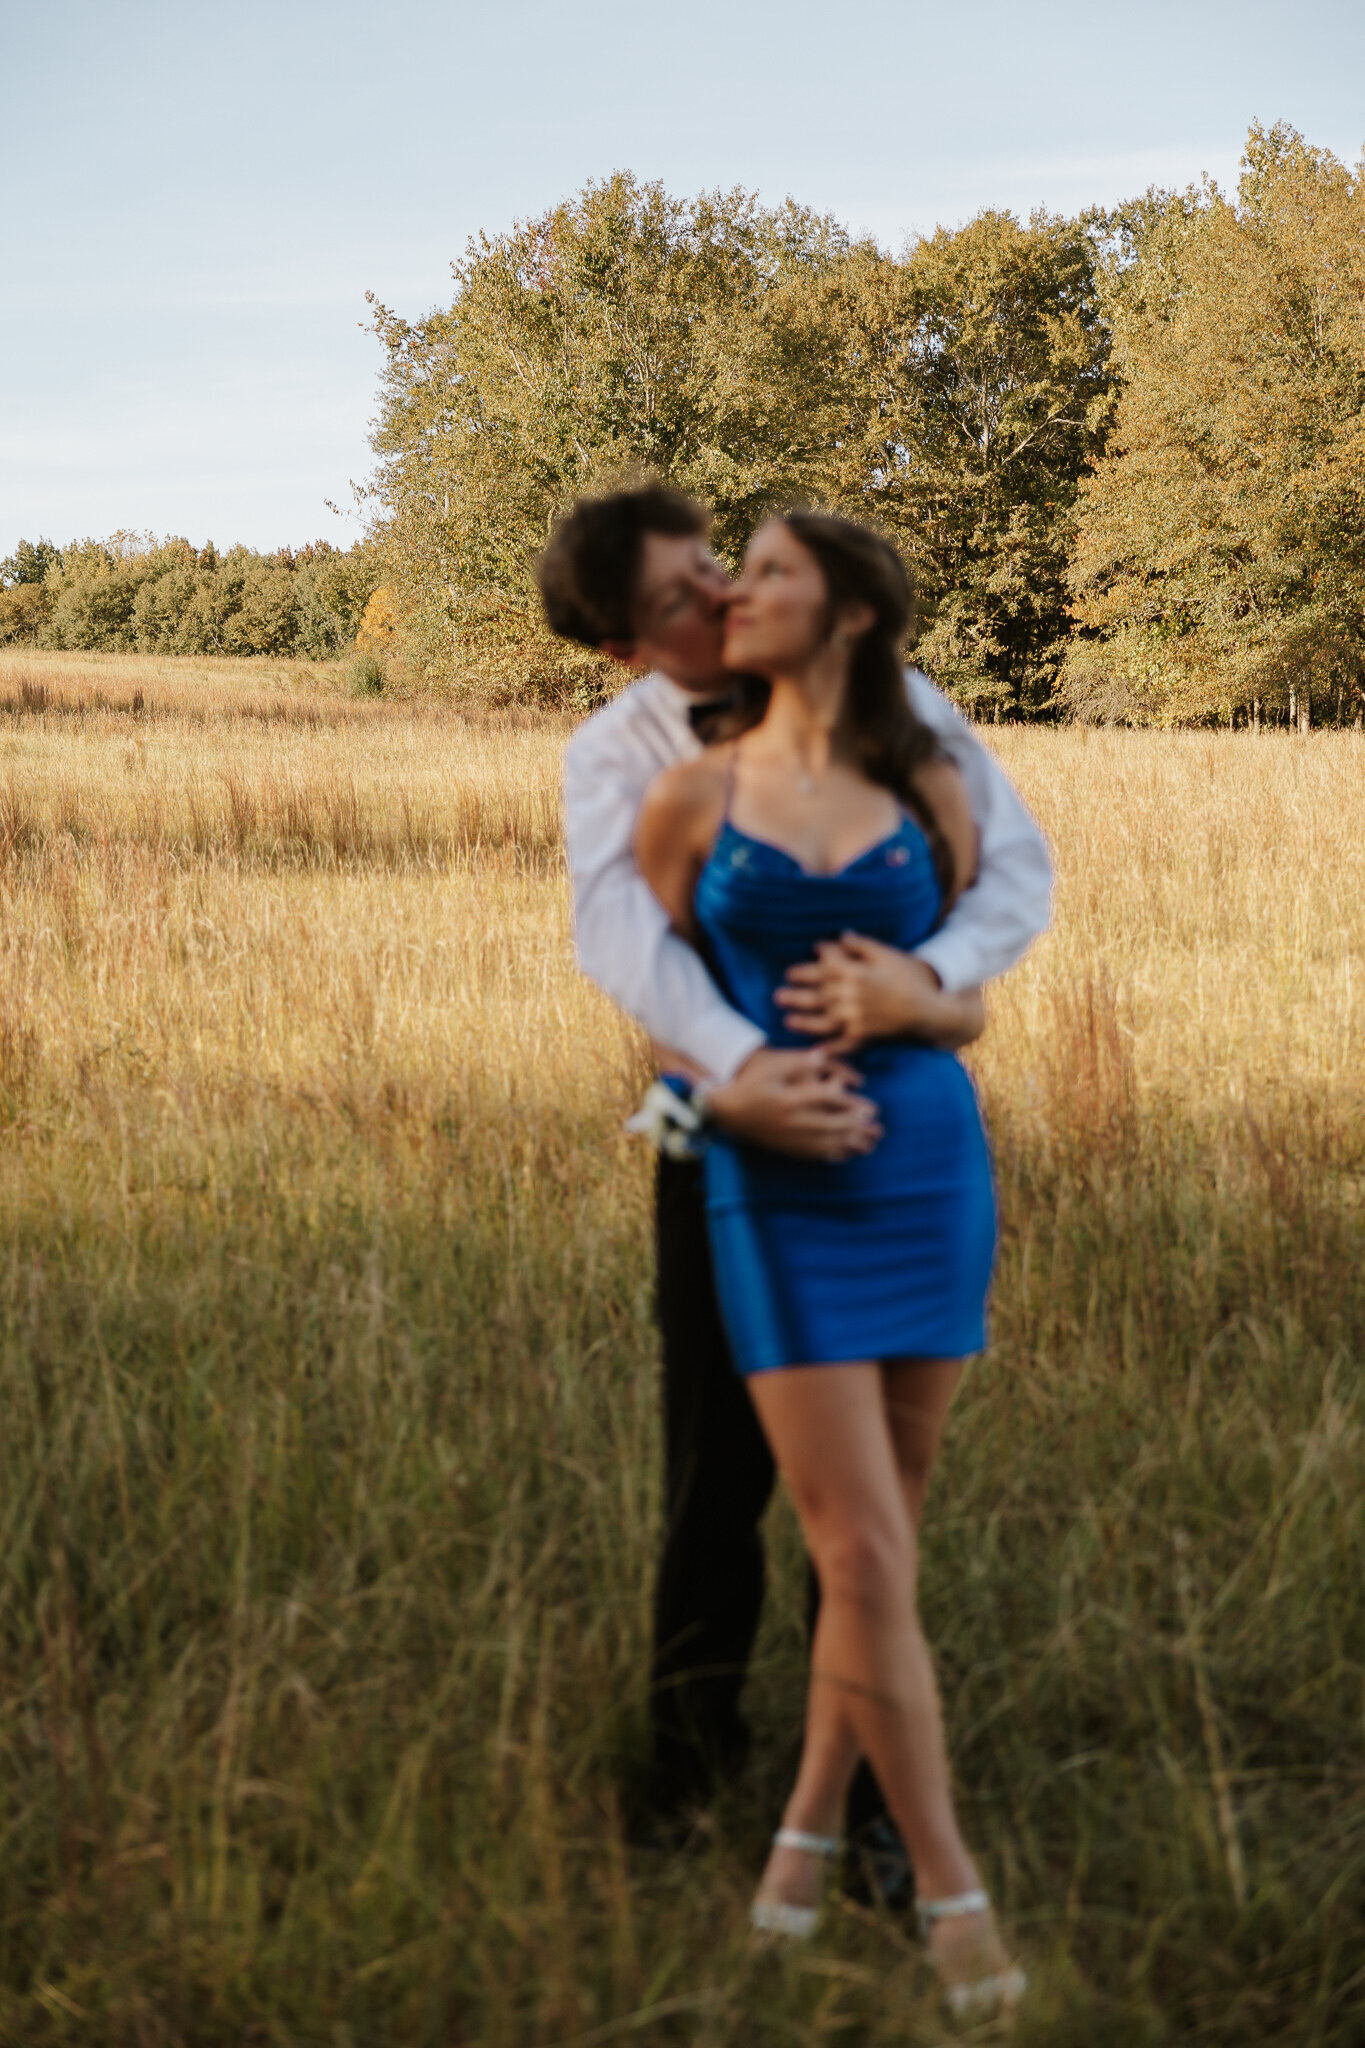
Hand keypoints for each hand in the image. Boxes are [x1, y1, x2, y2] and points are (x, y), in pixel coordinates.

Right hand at [705, 1046, 881, 1160]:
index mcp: (791, 1099)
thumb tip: (824, 1056)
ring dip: (850, 1145)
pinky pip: (811, 1154)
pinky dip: (830, 1154)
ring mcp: (788, 1137)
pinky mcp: (784, 1147)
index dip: (852, 1105)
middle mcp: (792, 1121)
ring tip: (869, 1145)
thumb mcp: (772, 1065)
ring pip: (825, 1144)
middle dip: (858, 1129)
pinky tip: (845, 1155)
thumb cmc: (750, 1083)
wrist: (725, 1110)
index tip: (872, 1109)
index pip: (828, 1102)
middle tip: (878, 1129)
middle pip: (832, 1126)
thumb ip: (799, 1061)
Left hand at [776, 935, 984, 1053]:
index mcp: (855, 973)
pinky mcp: (864, 1036)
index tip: (790, 971)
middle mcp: (851, 997)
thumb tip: (839, 935)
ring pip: (822, 1020)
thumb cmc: (910, 978)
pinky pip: (841, 1044)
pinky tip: (813, 1050)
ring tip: (787, 1020)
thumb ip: (861, 945)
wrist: (929, 1009)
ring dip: (803, 1020)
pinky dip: (827, 1049)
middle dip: (796, 994)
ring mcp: (856, 1019)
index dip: (806, 968)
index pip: (823, 969)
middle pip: (817, 995)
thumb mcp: (887, 954)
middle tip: (777, 995)